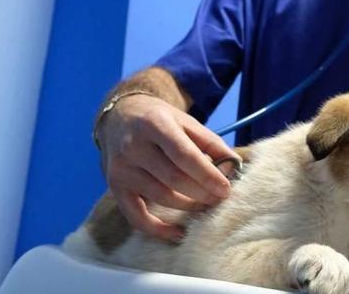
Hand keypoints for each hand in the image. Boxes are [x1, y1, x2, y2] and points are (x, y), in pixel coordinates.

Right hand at [97, 94, 238, 241]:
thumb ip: (211, 143)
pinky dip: (158, 229)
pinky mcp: (115, 187)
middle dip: (202, 193)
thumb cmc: (160, 120)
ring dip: (187, 206)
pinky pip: (135, 216)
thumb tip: (233, 168)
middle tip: (219, 199)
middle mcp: (133, 146)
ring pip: (160, 197)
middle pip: (173, 179)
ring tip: (205, 205)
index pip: (184, 155)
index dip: (207, 175)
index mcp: (155, 124)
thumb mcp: (186, 121)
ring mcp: (121, 168)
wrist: (120, 116)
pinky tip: (178, 233)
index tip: (226, 189)